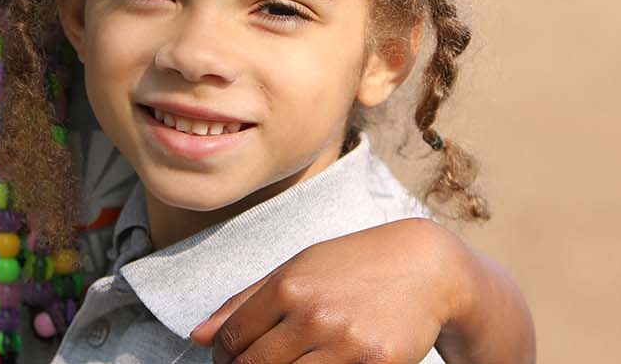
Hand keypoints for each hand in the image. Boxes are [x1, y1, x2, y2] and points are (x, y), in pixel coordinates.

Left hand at [190, 219, 454, 363]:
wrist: (424, 268)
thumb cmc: (352, 266)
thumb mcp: (296, 269)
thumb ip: (244, 302)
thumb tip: (197, 336)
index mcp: (288, 286)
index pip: (234, 337)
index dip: (222, 357)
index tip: (225, 361)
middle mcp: (314, 315)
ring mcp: (346, 344)